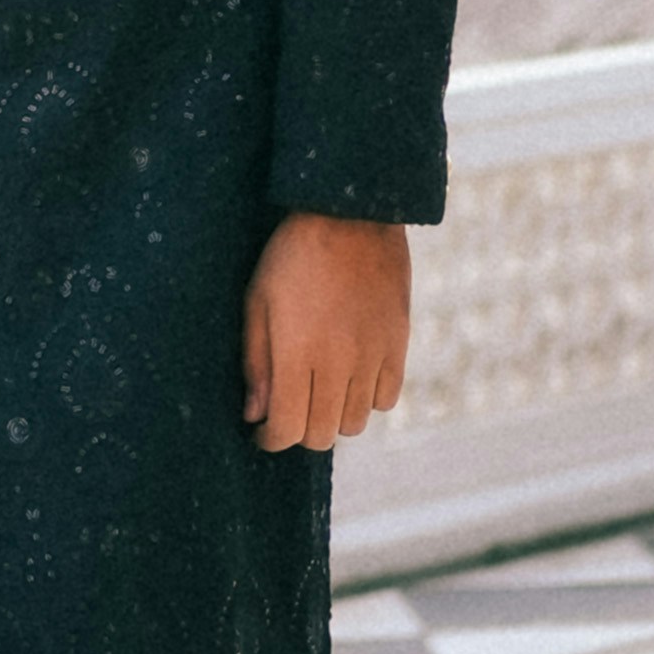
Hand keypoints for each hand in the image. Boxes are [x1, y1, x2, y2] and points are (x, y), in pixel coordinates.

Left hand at [242, 211, 409, 452]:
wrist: (351, 214)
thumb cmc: (292, 255)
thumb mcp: (258, 301)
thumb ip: (257, 363)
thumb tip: (255, 415)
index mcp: (298, 353)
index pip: (287, 429)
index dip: (270, 439)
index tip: (261, 432)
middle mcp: (339, 363)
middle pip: (321, 434)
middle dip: (298, 431)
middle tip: (287, 410)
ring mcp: (373, 356)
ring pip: (355, 423)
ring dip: (333, 417)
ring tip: (318, 392)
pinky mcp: (398, 345)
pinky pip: (386, 399)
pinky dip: (367, 399)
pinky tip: (350, 378)